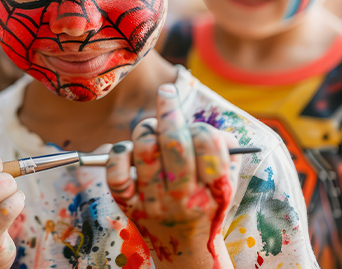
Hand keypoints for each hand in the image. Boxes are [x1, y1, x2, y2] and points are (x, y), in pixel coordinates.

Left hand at [105, 84, 240, 266]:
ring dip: (146, 129)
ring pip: (144, 151)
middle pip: (174, 142)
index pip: (208, 144)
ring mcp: (153, 202)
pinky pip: (116, 173)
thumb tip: (215, 126)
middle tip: (166, 92)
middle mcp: (182, 196)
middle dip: (170, 111)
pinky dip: (119, 153)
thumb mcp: (225, 184)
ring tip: (151, 128)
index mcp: (212, 189)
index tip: (193, 118)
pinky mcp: (129, 205)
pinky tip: (128, 149)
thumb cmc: (205, 205)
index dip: (201, 126)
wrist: (184, 248)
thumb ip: (225, 152)